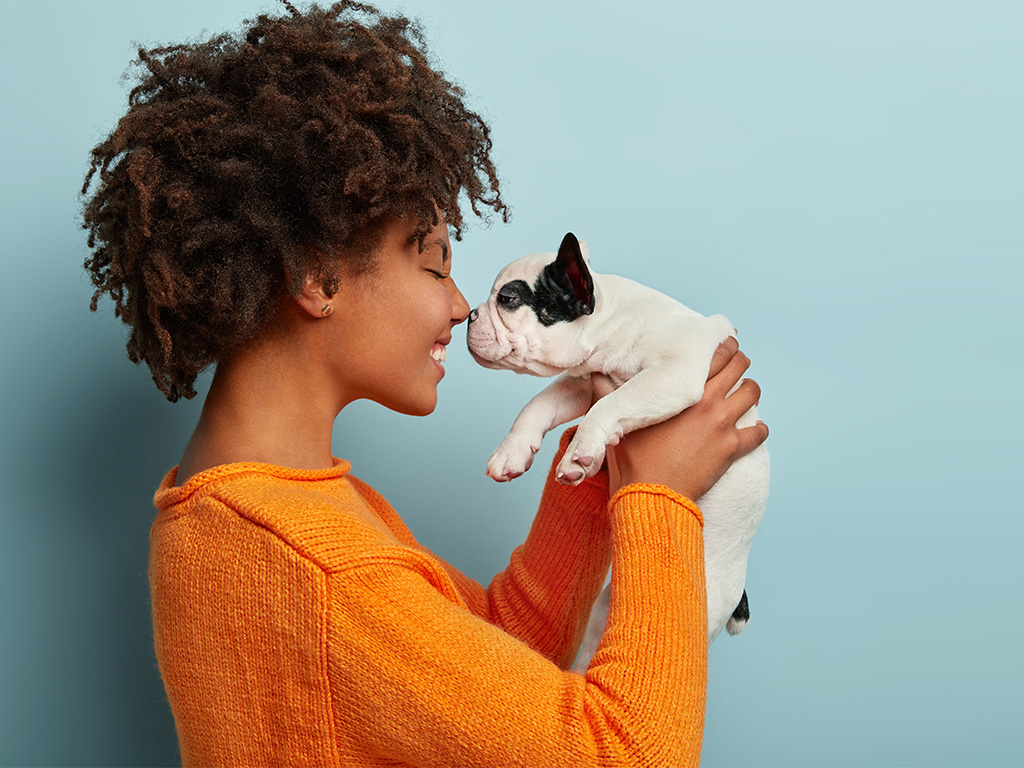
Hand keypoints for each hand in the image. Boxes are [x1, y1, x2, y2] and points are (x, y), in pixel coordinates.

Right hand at [592, 337, 767, 499]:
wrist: (650, 496)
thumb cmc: (633, 460)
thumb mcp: (618, 421)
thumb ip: (607, 393)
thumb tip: (594, 374)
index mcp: (682, 390)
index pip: (713, 353)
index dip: (721, 345)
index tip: (721, 344)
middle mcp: (707, 401)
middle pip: (739, 366)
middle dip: (739, 362)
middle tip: (735, 365)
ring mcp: (723, 425)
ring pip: (752, 393)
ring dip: (750, 390)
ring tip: (743, 393)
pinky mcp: (732, 449)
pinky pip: (759, 432)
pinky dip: (759, 429)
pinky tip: (754, 430)